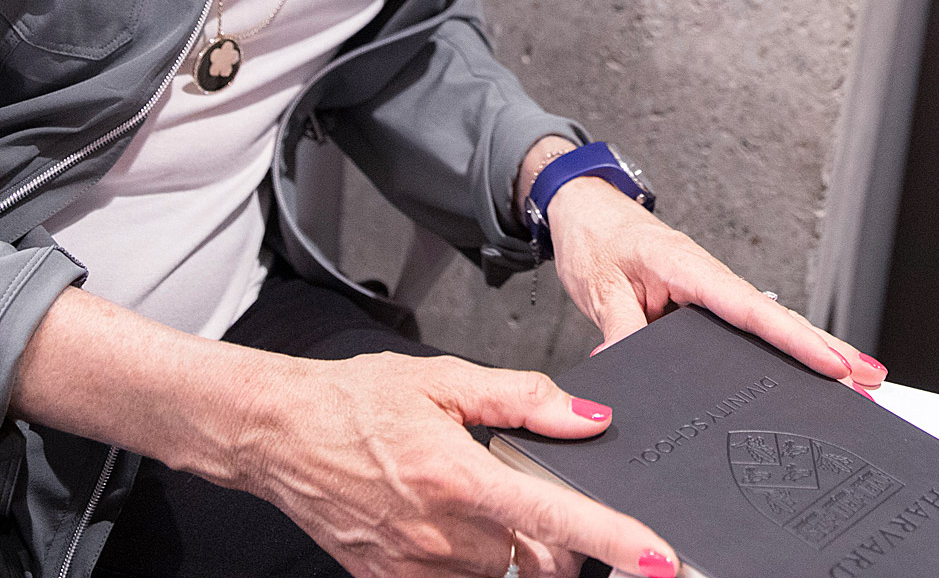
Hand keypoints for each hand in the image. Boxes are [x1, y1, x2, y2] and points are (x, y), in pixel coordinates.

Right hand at [238, 348, 680, 577]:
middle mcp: (440, 532)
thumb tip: (589, 416)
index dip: (616, 540)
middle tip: (533, 495)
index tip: (659, 558)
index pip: (557, 516)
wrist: (279, 435)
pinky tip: (451, 525)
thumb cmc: (354, 401)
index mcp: (458, 475)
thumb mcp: (444, 381)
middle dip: (556, 537)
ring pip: (502, 575)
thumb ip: (524, 398)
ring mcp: (415, 567)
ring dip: (513, 548)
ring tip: (477, 500)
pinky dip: (473, 560)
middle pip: (538, 556)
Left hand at [542, 171, 884, 393]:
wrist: (580, 207)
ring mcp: (706, 290)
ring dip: (810, 350)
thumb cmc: (594, 235)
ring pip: (767, 324)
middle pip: (776, 319)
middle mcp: (708, 277)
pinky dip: (777, 347)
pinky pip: (743, 329)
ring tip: (856, 381)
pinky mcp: (697, 301)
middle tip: (871, 380)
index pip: (751, 310)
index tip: (834, 365)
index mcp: (689, 267)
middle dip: (827, 348)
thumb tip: (633, 365)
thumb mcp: (599, 285)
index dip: (795, 341)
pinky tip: (800, 371)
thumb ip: (621, 327)